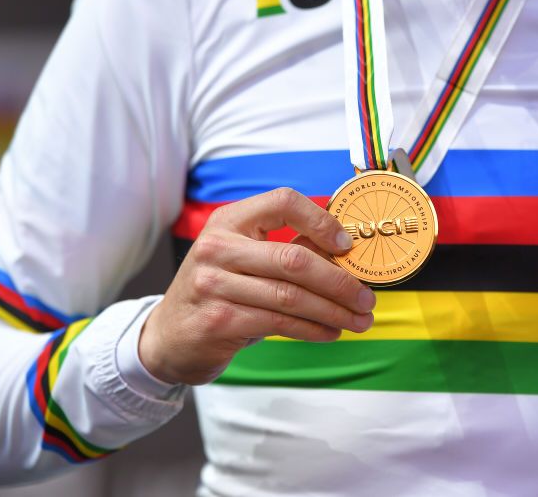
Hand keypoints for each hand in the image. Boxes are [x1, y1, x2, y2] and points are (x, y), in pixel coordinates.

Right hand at [138, 188, 374, 385]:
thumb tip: (345, 250)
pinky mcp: (219, 321)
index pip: (282, 202)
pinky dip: (312, 329)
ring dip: (333, 311)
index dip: (320, 221)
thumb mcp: (244, 257)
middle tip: (367, 298)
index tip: (347, 245)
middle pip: (294, 259)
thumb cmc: (220, 291)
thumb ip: (287, 247)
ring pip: (291, 297)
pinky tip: (330, 332)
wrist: (170, 335)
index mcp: (230, 220)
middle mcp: (218, 248)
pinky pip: (279, 323)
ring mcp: (214, 285)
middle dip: (340, 281)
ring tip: (359, 320)